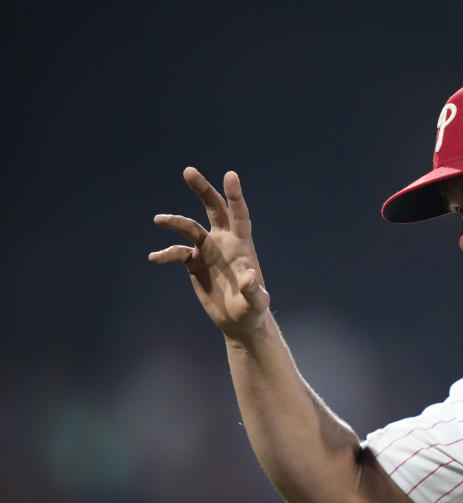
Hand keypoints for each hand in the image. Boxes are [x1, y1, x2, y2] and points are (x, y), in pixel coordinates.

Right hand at [149, 167, 269, 341]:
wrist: (238, 320)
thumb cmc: (252, 310)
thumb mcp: (256, 303)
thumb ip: (253, 291)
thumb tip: (248, 278)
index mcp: (242, 245)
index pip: (239, 215)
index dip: (235, 196)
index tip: (230, 175)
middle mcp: (224, 242)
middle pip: (214, 209)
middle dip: (203, 190)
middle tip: (188, 171)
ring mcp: (208, 251)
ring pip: (190, 228)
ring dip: (175, 222)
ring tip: (158, 219)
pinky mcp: (194, 264)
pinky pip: (177, 253)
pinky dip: (166, 254)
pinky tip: (154, 258)